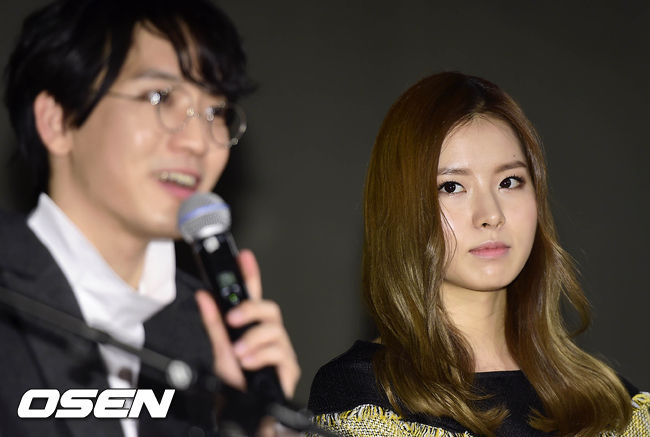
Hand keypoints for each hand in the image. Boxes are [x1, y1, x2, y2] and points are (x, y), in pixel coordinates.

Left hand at [195, 249, 299, 398]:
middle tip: (233, 318)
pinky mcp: (289, 366)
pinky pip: (280, 352)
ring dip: (253, 340)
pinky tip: (249, 363)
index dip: (251, 273)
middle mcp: (269, 334)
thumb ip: (213, 322)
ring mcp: (281, 349)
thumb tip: (204, 297)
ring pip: (275, 331)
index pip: (253, 293)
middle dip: (251, 310)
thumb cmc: (234, 381)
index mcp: (251, 326)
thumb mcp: (218, 349)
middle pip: (270, 309)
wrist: (241, 409)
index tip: (245, 257)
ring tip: (238, 355)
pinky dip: (261, 356)